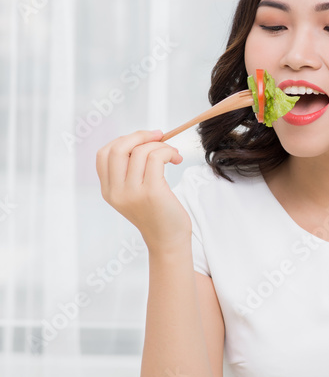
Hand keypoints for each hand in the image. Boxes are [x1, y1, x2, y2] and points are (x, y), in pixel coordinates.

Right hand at [96, 130, 191, 252]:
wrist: (168, 241)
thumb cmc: (157, 213)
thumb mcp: (134, 193)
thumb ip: (130, 171)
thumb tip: (144, 138)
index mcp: (108, 190)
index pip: (103, 154)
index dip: (123, 140)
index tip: (142, 140)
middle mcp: (116, 192)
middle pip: (118, 148)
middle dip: (140, 135)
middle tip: (160, 136)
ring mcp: (132, 193)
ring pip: (141, 151)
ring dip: (161, 145)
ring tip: (172, 154)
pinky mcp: (151, 192)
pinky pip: (156, 158)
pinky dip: (168, 152)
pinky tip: (176, 159)